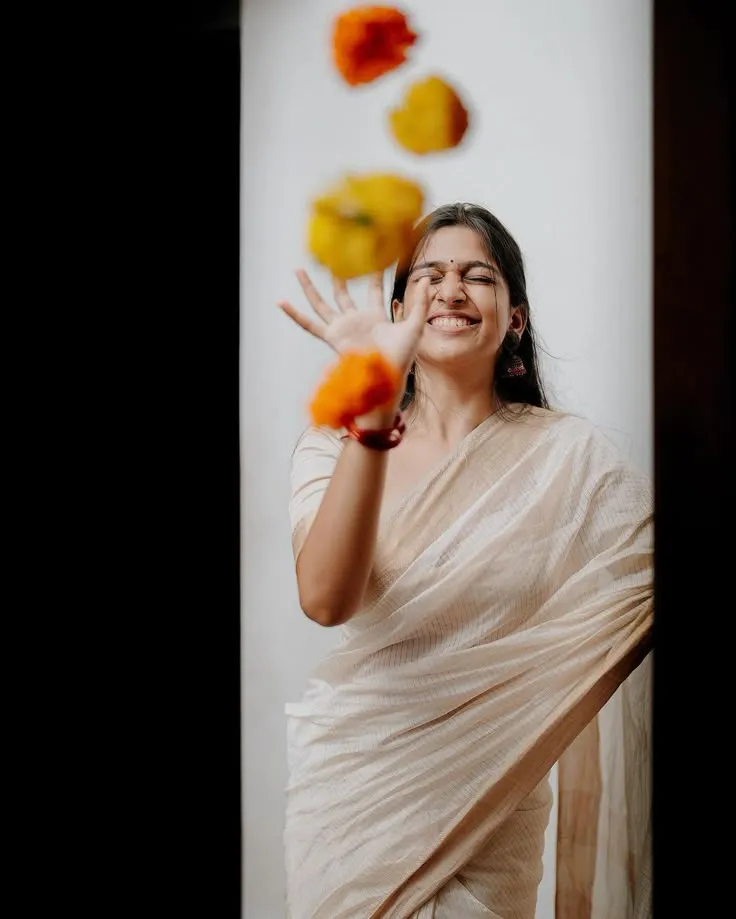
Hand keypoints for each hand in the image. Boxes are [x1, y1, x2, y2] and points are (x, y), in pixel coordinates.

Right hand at [277, 270, 430, 377]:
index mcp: (375, 317)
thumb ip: (421, 302)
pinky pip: (310, 325)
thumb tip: (426, 278)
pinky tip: (281, 302)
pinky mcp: (332, 337)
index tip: (373, 254)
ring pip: (322, 304)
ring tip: (298, 270)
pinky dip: (294, 315)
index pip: (374, 289)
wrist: (388, 376)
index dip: (375, 273)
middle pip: (343, 293)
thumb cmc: (402, 357)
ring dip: (309, 287)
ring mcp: (342, 328)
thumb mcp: (415, 325)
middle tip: (332, 255)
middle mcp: (356, 320)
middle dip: (338, 275)